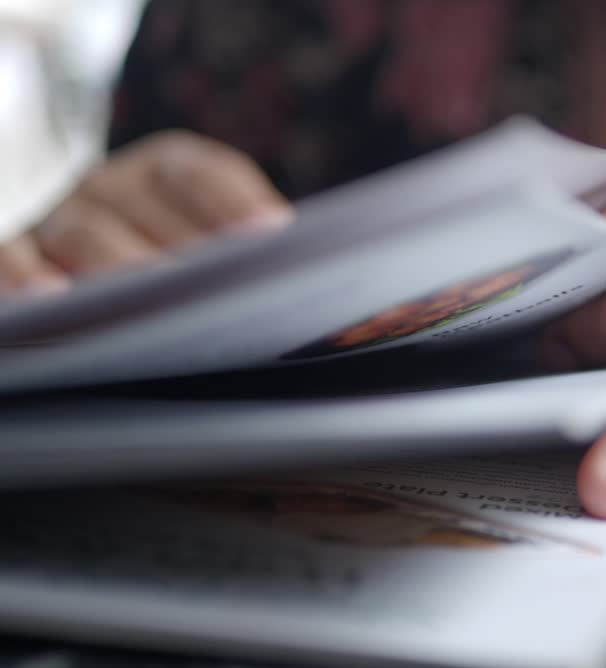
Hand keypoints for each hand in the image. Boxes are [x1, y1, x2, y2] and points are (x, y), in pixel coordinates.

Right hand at [0, 130, 288, 296]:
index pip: (199, 172)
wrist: (74, 261)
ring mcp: (57, 215)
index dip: (235, 200)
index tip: (273, 233)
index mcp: (163, 171)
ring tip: (148, 295)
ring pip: (86, 231)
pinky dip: (24, 273)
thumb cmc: (164, 259)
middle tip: (215, 284)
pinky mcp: (12, 246)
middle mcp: (110, 184)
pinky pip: (9, 252)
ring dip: (119, 262)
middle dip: (182, 247)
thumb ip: (251, 253)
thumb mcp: (204, 241)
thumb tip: (316, 298)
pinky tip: (49, 297)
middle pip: (143, 204)